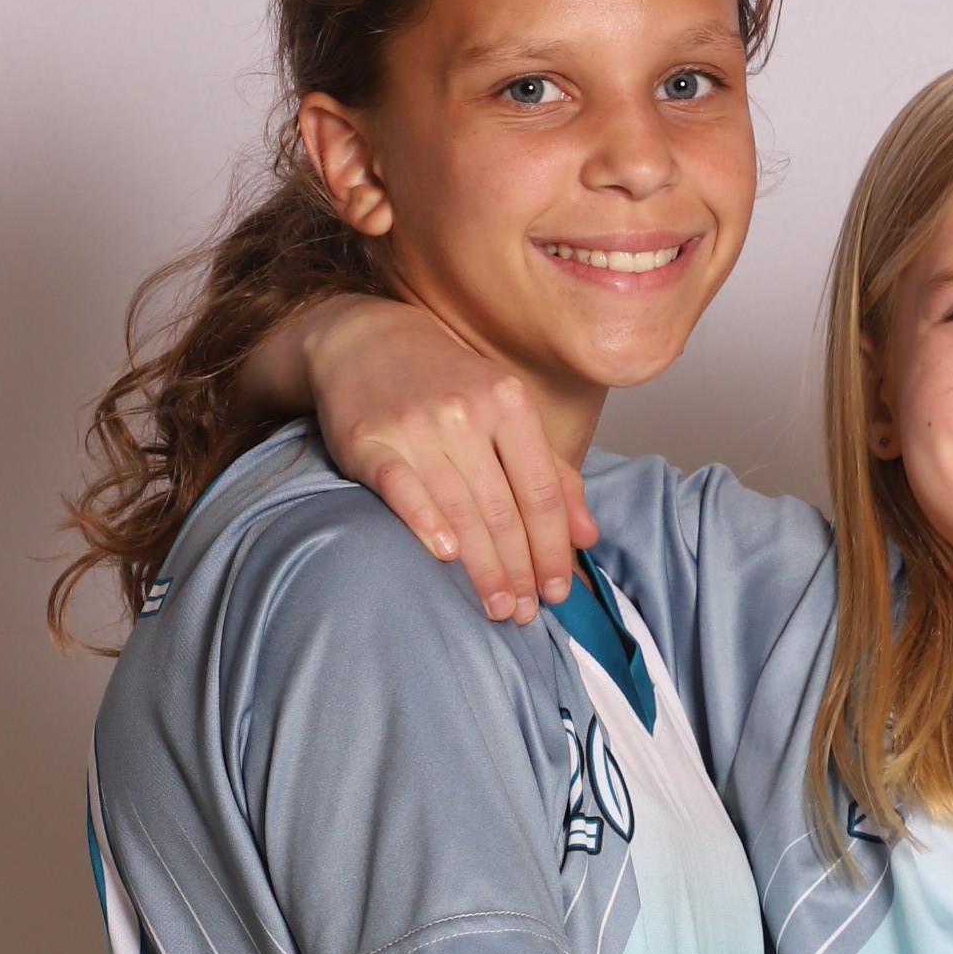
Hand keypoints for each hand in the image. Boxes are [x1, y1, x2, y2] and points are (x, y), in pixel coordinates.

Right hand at [295, 294, 598, 624]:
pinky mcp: (369, 439)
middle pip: (503, 510)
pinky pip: (403, 490)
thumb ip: (552, 474)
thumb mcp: (506, 412)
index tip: (558, 592)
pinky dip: (425, 525)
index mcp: (509, 402)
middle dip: (519, 570)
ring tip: (495, 607)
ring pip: (460, 510)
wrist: (364, 339)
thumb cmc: (446, 384)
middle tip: (525, 614)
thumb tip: (588, 536)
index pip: (541, 492)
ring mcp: (416, 425)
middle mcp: (465, 411)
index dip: (553, 549)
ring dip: (482, 568)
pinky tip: (445, 558)